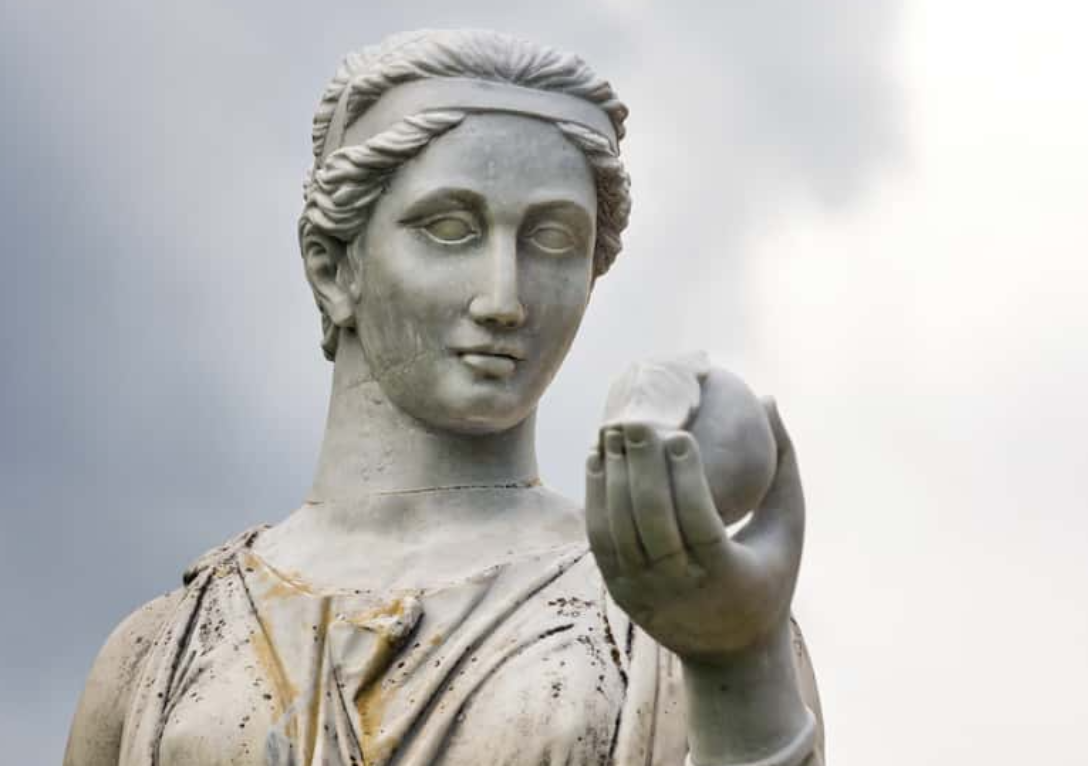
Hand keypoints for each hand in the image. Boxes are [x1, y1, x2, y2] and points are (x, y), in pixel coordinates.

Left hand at [585, 400, 804, 663]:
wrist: (729, 652)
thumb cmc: (770, 576)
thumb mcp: (789, 527)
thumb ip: (783, 464)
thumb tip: (768, 399)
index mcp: (726, 579)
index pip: (699, 525)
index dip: (685, 479)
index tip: (678, 434)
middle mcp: (680, 590)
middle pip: (650, 525)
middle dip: (639, 469)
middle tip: (633, 420)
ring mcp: (643, 594)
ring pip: (619, 531)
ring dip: (611, 477)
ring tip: (609, 430)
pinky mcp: (619, 592)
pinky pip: (602, 540)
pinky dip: (596, 498)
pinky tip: (597, 459)